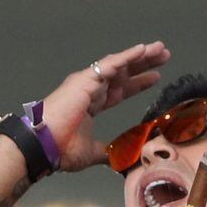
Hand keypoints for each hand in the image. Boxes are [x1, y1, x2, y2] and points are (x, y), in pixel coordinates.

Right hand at [42, 41, 170, 171]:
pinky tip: (143, 50)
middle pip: (123, 73)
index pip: (120, 90)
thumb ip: (105, 151)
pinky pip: (109, 65)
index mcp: (91, 104)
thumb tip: (117, 158)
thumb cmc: (59, 149)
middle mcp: (89, 90)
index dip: (138, 83)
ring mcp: (86, 83)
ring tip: (160, 49)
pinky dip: (126, 57)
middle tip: (164, 56)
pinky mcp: (84, 81)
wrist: (43, 147)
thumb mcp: (91, 152)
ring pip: (119, 64)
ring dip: (140, 56)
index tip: (156, 77)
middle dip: (143, 64)